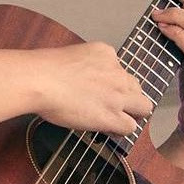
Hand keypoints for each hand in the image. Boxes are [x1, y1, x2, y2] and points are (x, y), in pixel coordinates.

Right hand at [31, 42, 153, 135]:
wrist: (40, 80)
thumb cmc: (42, 70)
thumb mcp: (70, 56)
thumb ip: (83, 66)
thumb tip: (80, 81)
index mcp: (105, 53)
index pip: (120, 71)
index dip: (113, 85)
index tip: (102, 92)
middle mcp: (116, 72)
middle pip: (136, 88)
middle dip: (128, 98)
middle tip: (113, 107)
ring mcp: (117, 95)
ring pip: (143, 107)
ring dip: (130, 114)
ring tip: (115, 121)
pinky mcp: (112, 115)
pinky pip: (130, 127)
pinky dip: (121, 130)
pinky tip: (110, 130)